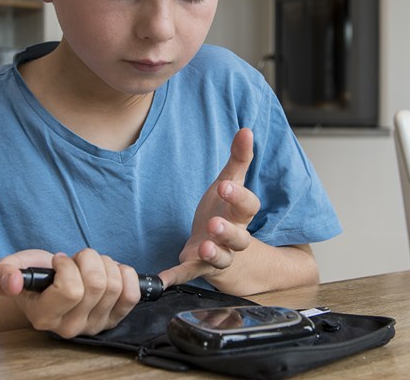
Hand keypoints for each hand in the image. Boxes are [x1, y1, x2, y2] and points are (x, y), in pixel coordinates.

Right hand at [0, 248, 140, 337]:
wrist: (48, 288)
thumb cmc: (32, 278)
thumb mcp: (7, 270)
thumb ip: (0, 275)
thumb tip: (12, 281)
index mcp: (44, 317)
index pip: (72, 290)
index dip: (68, 266)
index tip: (58, 263)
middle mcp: (72, 328)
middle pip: (98, 284)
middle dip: (87, 259)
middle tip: (75, 262)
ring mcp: (96, 325)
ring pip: (115, 284)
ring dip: (104, 263)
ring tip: (89, 266)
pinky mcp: (115, 318)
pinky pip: (132, 293)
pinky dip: (124, 272)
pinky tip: (109, 271)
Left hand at [159, 128, 260, 287]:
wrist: (216, 245)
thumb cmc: (223, 210)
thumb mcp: (230, 182)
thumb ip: (239, 158)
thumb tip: (246, 130)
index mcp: (239, 215)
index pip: (247, 206)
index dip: (238, 197)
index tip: (224, 186)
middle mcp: (232, 238)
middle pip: (238, 239)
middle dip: (227, 232)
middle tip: (215, 223)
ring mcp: (215, 255)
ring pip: (219, 259)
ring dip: (212, 254)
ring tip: (203, 248)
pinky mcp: (195, 267)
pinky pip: (187, 274)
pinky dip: (175, 277)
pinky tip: (162, 280)